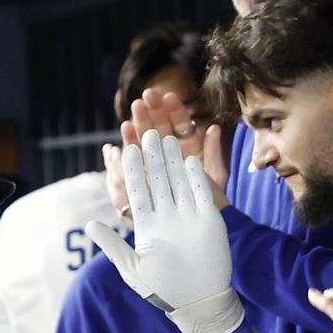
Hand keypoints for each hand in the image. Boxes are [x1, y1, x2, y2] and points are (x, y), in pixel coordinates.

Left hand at [85, 129, 240, 332]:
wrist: (197, 301)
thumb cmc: (162, 289)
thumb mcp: (131, 267)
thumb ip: (111, 245)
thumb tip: (88, 225)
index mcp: (148, 226)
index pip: (138, 192)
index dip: (132, 171)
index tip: (125, 149)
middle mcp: (167, 217)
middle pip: (158, 181)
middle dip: (151, 158)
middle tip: (146, 132)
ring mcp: (189, 215)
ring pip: (178, 181)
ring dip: (172, 161)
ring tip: (165, 138)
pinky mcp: (209, 218)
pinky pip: (201, 192)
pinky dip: (195, 177)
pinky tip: (188, 159)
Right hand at [122, 89, 229, 205]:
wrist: (202, 236)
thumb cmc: (212, 204)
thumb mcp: (217, 176)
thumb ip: (213, 152)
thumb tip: (213, 128)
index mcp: (188, 151)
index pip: (180, 126)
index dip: (174, 111)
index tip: (168, 96)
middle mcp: (170, 160)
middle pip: (158, 133)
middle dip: (150, 115)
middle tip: (143, 98)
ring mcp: (156, 174)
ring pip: (143, 149)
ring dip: (135, 132)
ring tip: (128, 119)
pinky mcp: (143, 193)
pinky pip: (132, 175)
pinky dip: (123, 162)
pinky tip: (115, 149)